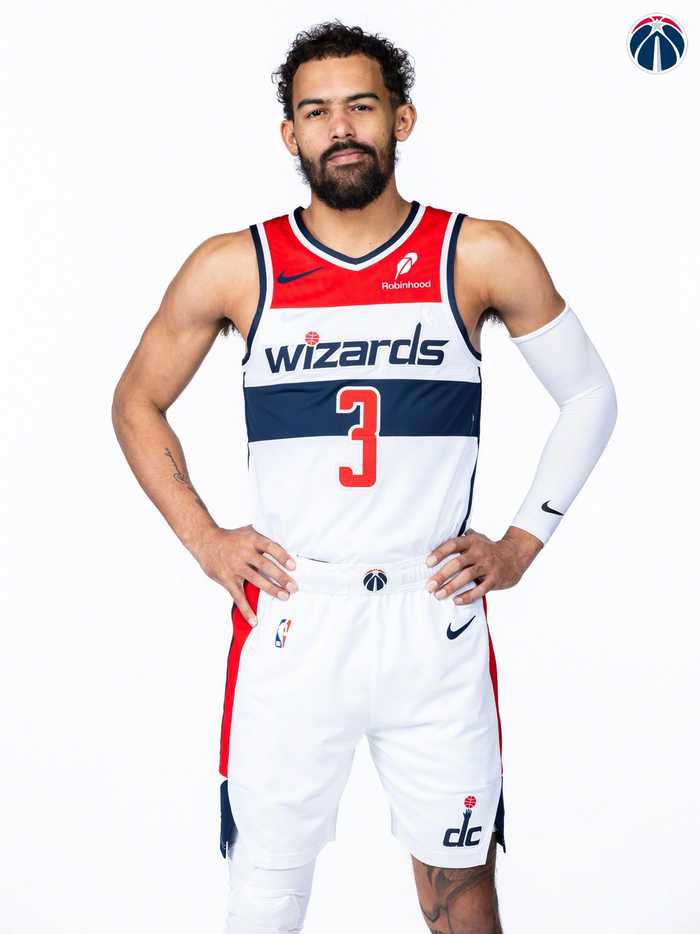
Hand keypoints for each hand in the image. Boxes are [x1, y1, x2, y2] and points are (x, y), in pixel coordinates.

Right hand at [193, 524, 297, 624]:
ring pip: (255, 580)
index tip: (293, 566)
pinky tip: (254, 621)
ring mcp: (235, 567)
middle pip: (265, 565)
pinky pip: (238, 596)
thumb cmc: (233, 538)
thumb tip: (288, 544)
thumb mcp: (248, 532)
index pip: (270, 547)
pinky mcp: (226, 579)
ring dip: (271, 589)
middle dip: (281, 577)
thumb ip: (264, 539)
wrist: (206, 541)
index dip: (282, 556)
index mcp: (251, 539)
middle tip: (293, 587)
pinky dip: (246, 609)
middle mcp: (244, 552)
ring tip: (284, 597)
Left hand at [424, 527, 542, 603]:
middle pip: (458, 563)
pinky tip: (456, 601)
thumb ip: (460, 539)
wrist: (515, 555)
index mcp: (472, 541)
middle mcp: (479, 553)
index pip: (453, 545)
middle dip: (441, 575)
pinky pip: (480, 590)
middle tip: (429, 586)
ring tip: (438, 595)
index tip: (427, 563)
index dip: (440, 553)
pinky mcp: (494, 579)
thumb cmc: (489, 548)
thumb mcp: (476, 538)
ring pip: (467, 577)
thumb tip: (437, 538)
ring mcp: (487, 566)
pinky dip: (467, 596)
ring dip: (451, 587)